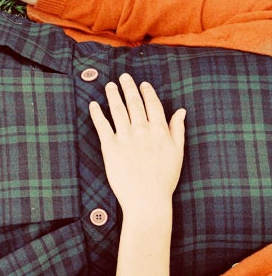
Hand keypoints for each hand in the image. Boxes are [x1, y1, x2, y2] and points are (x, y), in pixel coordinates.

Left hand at [89, 73, 185, 211]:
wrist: (146, 199)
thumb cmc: (164, 179)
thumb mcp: (177, 153)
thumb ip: (177, 130)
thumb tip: (181, 111)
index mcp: (160, 130)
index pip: (152, 104)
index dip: (146, 92)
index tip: (142, 84)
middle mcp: (142, 130)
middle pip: (134, 102)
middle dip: (128, 87)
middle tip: (123, 77)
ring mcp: (125, 137)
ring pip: (118, 110)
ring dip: (113, 95)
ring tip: (109, 86)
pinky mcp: (110, 147)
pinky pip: (102, 125)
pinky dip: (97, 113)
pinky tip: (94, 104)